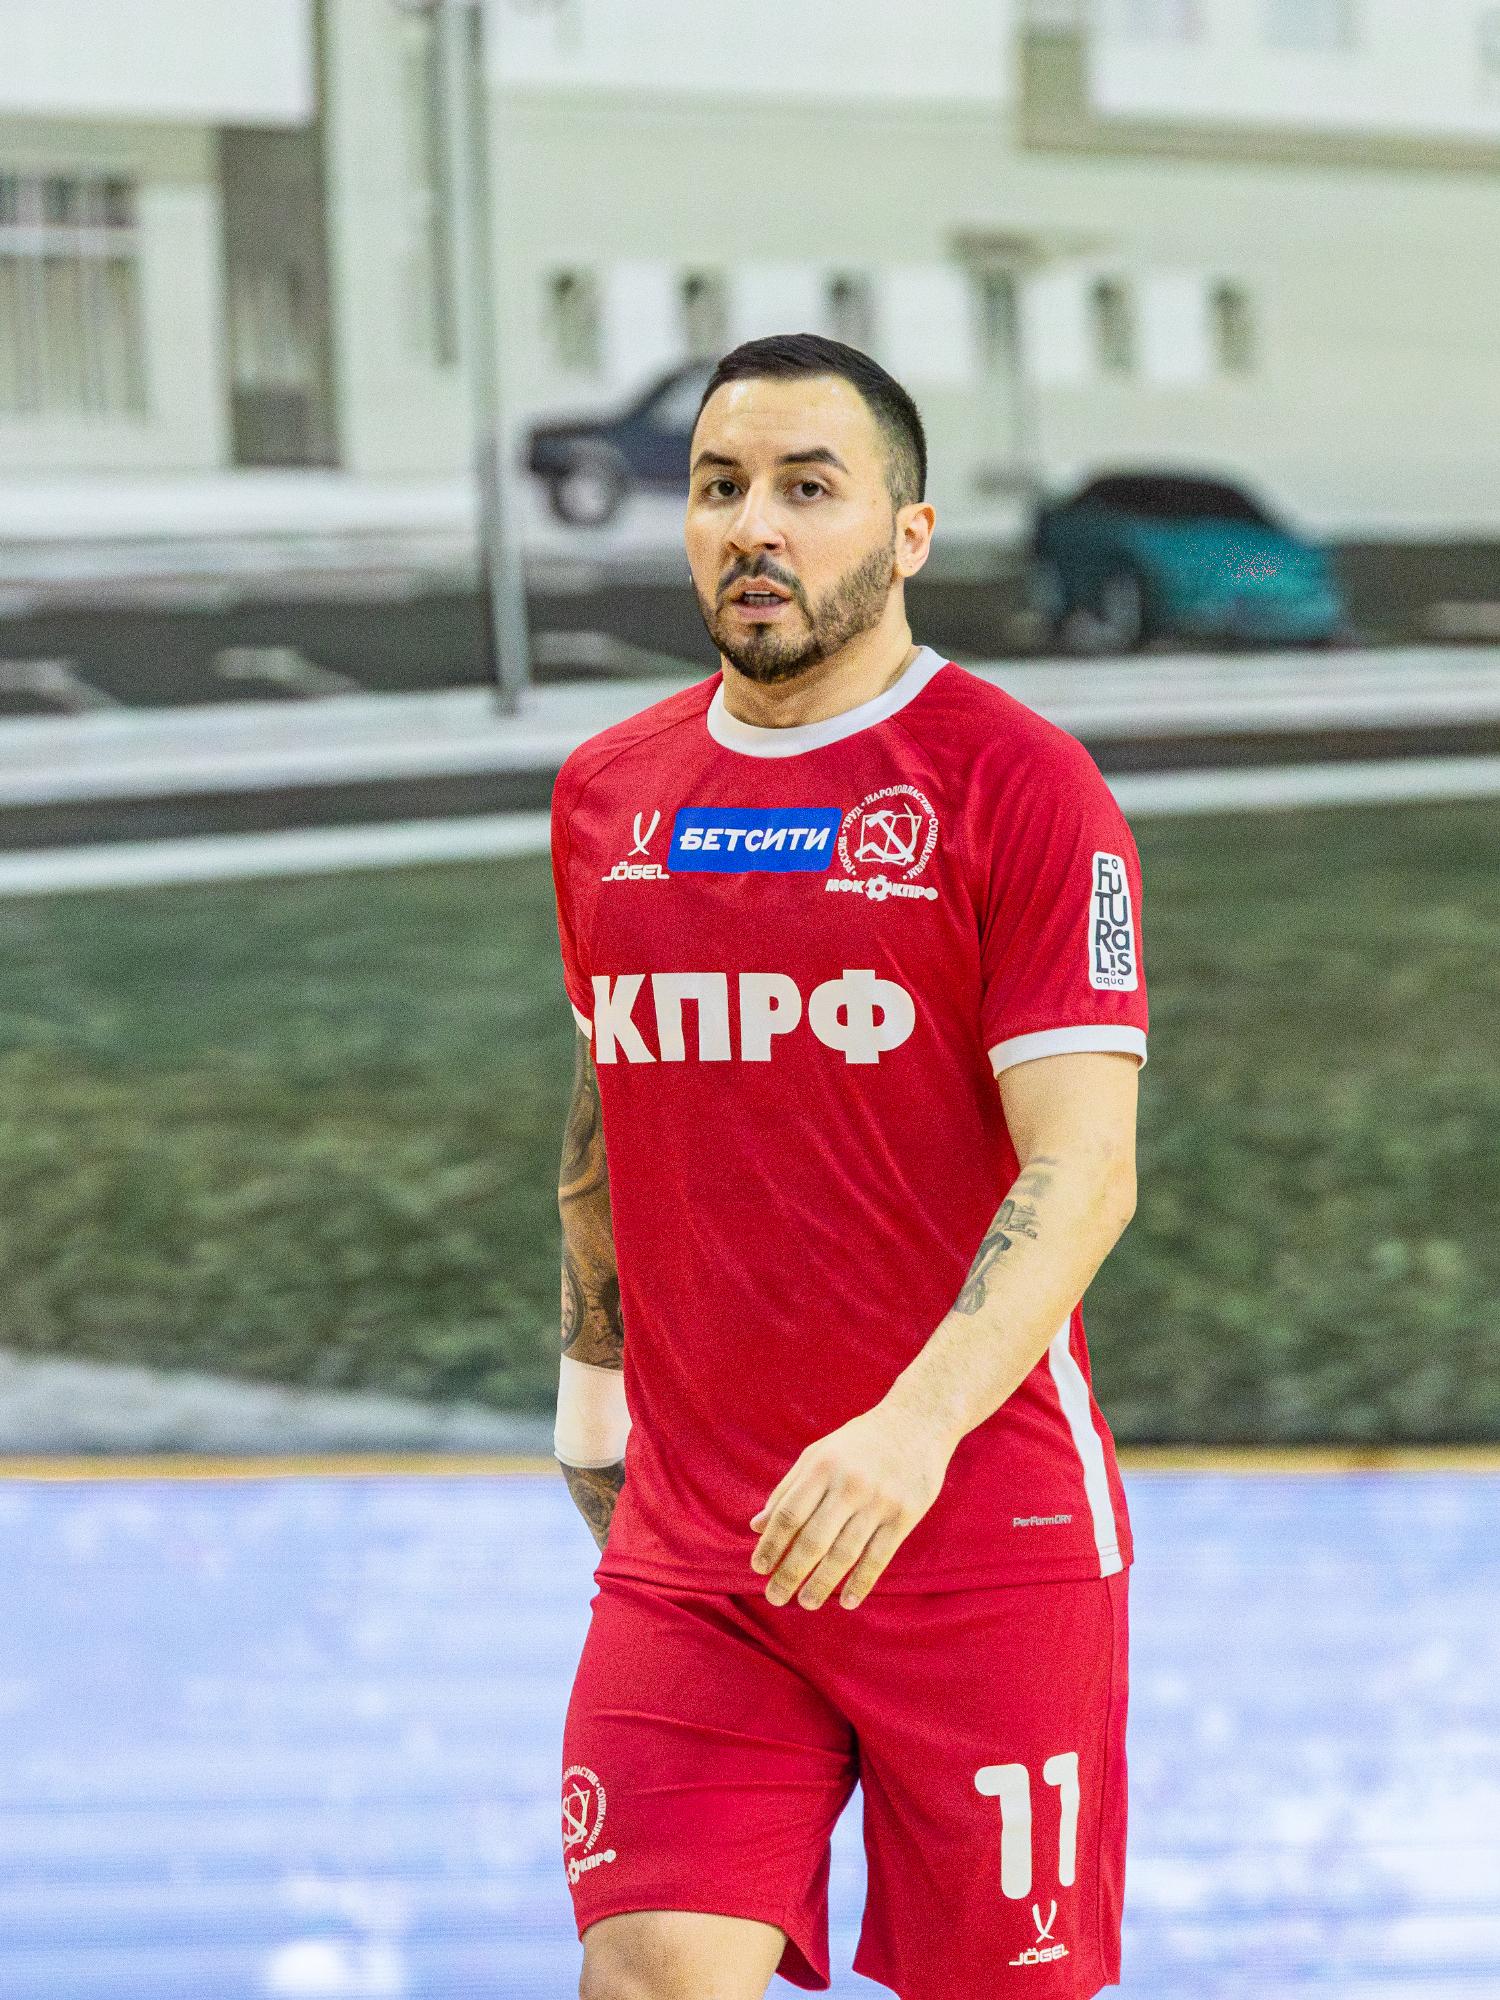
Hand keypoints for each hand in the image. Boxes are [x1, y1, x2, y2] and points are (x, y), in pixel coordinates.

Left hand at [748, 1400, 958, 1609]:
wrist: (917, 1423)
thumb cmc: (859, 1443)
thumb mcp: (819, 1454)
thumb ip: (787, 1489)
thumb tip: (757, 1527)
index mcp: (822, 1466)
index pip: (788, 1514)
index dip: (771, 1545)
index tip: (758, 1569)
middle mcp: (849, 1484)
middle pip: (813, 1539)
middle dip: (790, 1573)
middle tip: (775, 1598)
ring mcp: (879, 1501)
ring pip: (844, 1554)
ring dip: (822, 1584)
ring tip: (806, 1603)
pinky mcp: (905, 1515)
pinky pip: (878, 1557)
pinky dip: (861, 1583)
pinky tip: (847, 1601)